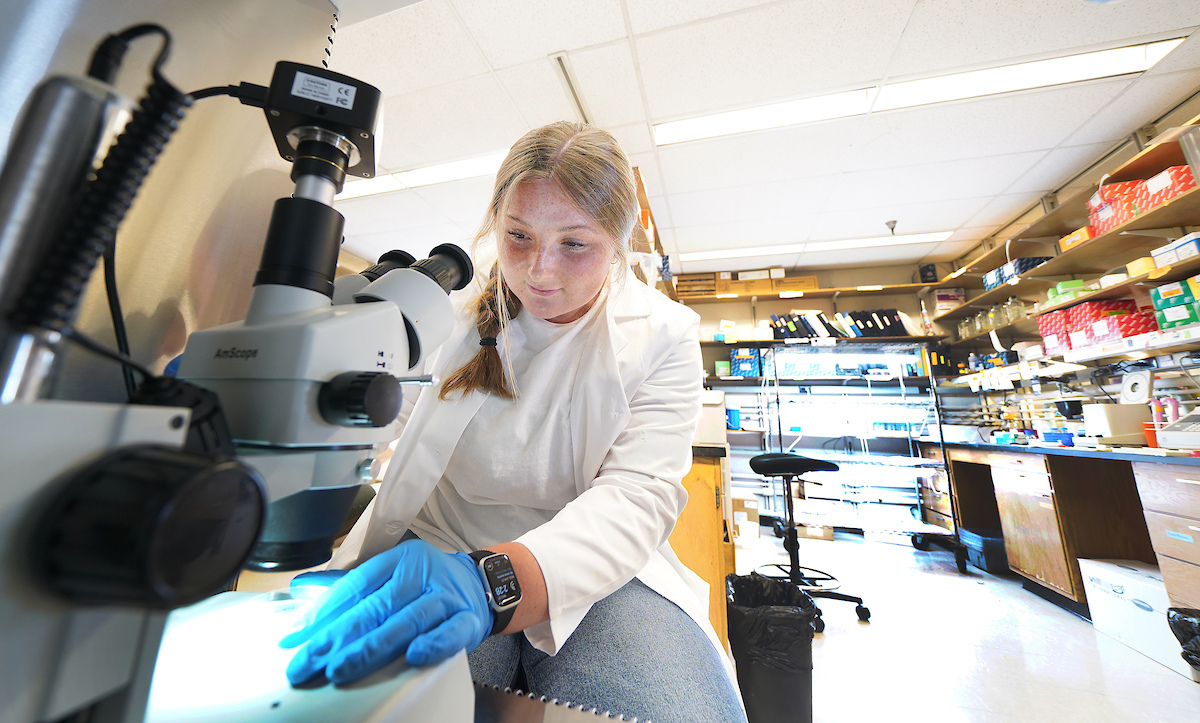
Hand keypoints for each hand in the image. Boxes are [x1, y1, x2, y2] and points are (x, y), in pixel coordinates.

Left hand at [279, 539, 493, 684]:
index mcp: (398, 561)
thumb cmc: (428, 584)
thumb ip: (357, 588)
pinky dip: (434, 644)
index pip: (354, 586)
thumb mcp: (395, 574)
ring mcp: (444, 598)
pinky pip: (450, 633)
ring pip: (405, 621)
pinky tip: (414, 656)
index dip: (322, 613)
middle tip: (306, 663)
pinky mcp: (467, 621)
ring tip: (339, 668)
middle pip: (373, 608)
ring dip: (370, 647)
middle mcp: (420, 576)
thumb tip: (304, 598)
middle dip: (334, 639)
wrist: (482, 585)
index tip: (294, 639)